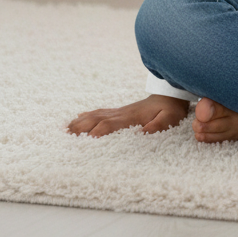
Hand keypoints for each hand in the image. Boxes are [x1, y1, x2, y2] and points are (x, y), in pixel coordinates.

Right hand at [67, 95, 189, 137]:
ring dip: (81, 121)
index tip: (84, 141)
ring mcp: (120, 111)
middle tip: (65, 135)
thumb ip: (159, 125)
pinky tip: (79, 118)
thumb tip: (143, 132)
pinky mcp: (120, 111)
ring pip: (97, 115)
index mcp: (132, 117)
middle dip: (81, 127)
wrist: (172, 94)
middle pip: (98, 119)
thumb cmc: (171, 109)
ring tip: (65, 128)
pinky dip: (88, 115)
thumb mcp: (170, 118)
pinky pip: (101, 112)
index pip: (111, 124)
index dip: (98, 132)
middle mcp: (122, 113)